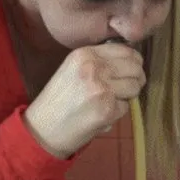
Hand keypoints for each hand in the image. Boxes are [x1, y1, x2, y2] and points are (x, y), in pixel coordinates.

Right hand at [23, 43, 145, 158]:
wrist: (43, 128)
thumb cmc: (59, 99)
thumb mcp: (73, 68)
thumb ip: (99, 61)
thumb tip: (132, 61)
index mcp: (85, 54)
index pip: (125, 50)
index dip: (134, 61)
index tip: (132, 70)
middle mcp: (94, 67)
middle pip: (135, 68)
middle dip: (136, 79)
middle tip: (127, 88)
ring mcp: (102, 88)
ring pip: (134, 87)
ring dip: (127, 96)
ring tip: (110, 101)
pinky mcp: (108, 109)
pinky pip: (126, 107)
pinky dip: (118, 112)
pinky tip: (102, 114)